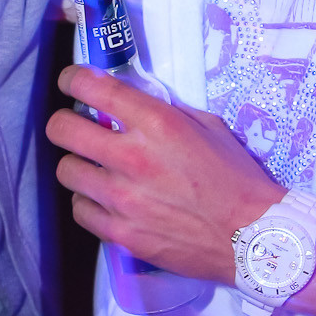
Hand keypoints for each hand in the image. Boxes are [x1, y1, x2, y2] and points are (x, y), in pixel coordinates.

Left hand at [48, 67, 280, 281]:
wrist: (252, 237)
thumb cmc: (237, 179)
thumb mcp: (208, 127)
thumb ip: (167, 113)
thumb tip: (132, 108)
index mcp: (156, 123)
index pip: (91, 87)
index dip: (72, 79)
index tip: (72, 82)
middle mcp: (132, 156)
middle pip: (62, 129)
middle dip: (65, 123)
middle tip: (76, 128)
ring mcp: (122, 198)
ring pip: (66, 171)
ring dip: (78, 165)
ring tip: (95, 170)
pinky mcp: (120, 233)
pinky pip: (80, 210)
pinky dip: (89, 202)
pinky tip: (105, 201)